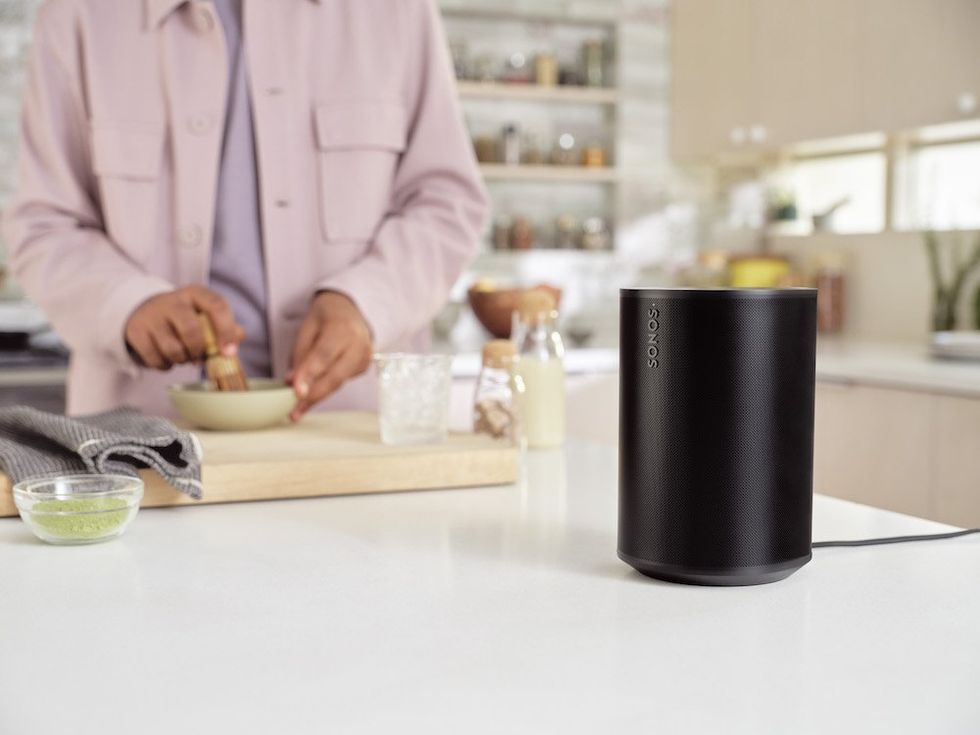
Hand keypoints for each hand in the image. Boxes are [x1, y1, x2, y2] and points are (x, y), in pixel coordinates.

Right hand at [124, 286, 244, 369]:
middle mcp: (173, 301)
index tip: (227, 351)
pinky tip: (168, 359)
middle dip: (199, 351)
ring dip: (182, 360)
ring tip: (184, 357)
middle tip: (199, 357)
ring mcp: (152, 315)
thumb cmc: (185, 317)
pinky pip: (155, 358)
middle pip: (191, 331)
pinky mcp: (137, 331)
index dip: (225, 331)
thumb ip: (227, 326)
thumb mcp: (206, 315)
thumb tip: (239, 337)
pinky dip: (165, 366)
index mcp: (196, 293)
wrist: (145, 310)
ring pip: (173, 349)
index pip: (217, 306)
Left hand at [288, 291, 372, 420]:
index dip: (310, 375)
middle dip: (313, 395)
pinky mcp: (364, 367)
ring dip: (317, 397)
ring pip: (338, 383)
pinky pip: (342, 382)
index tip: (296, 392)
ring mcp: (364, 357)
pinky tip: (312, 395)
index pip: (324, 355)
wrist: (348, 310)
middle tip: (294, 411)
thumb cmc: (324, 318)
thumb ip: (300, 354)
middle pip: (335, 376)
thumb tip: (291, 382)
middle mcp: (358, 343)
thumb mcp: (306, 328)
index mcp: (341, 328)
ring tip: (297, 410)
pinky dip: (325, 390)